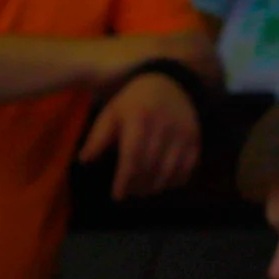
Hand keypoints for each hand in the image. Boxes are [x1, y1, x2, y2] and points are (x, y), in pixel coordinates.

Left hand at [82, 67, 201, 199]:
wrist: (170, 83)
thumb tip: (84, 161)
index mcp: (139, 118)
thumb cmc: (134, 101)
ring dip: (154, 187)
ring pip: (169, 173)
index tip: (117, 196)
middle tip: (128, 193)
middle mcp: (163, 126)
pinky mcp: (195, 140)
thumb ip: (98, 137)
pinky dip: (174, 182)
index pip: (132, 157)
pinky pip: (186, 170)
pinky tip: (162, 183)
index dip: (124, 181)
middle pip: (149, 168)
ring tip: (142, 189)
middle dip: (137, 186)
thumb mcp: (112, 112)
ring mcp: (182, 134)